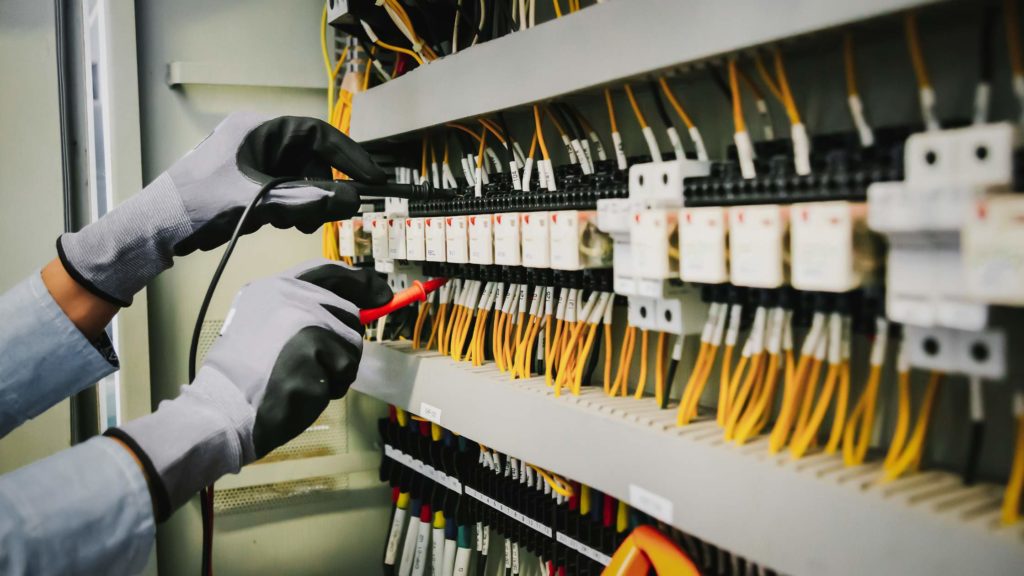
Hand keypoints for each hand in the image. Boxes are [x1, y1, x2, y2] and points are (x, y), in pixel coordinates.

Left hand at [57, 113, 384, 305]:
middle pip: (311, 159)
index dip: (349, 156)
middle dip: (323, 188)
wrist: (155, 229)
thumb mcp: (260, 202)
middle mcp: (256, 141)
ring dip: (306, 203)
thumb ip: (309, 200)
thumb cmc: (194, 206)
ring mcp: (250, 163)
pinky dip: (290, 209)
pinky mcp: (246, 184)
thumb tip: (350, 199)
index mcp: (257, 130)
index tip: (372, 176)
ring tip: (296, 223)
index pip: (317, 134)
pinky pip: (284, 192)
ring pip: (299, 179)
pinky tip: (280, 223)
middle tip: (332, 212)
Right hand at [105, 260, 391, 519]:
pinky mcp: (316, 350)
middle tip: (317, 367)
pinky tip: (302, 391)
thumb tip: (354, 312)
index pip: (327, 272)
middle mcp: (292, 297)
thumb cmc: (242, 378)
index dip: (358, 281)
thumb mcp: (261, 326)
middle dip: (342, 345)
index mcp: (273, 288)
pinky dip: (331, 388)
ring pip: (352, 345)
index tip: (380, 293)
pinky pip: (345, 371)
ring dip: (337, 370)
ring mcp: (305, 321)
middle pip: (348, 313)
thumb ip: (299, 313)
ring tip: (301, 379)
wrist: (223, 409)